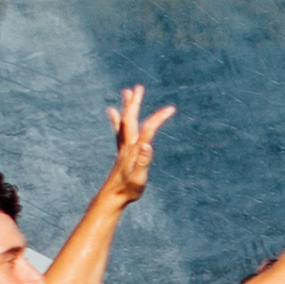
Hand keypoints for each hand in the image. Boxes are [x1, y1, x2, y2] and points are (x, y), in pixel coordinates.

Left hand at [100, 87, 170, 203]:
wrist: (113, 196)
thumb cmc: (128, 189)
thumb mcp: (139, 178)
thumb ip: (143, 162)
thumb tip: (147, 145)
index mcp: (134, 150)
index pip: (148, 129)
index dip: (159, 118)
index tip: (171, 109)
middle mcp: (128, 145)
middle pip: (131, 119)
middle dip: (135, 103)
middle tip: (138, 87)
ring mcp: (123, 147)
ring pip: (124, 122)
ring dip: (127, 106)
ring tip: (127, 91)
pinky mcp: (121, 151)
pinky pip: (119, 131)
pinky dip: (116, 119)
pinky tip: (113, 112)